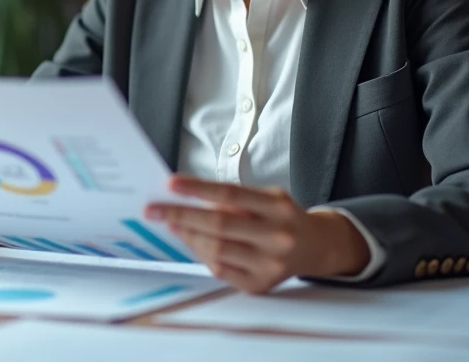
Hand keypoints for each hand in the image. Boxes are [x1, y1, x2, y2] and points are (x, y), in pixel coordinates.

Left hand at [145, 174, 369, 293]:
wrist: (315, 247)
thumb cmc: (281, 216)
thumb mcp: (267, 197)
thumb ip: (233, 199)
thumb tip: (187, 199)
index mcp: (277, 207)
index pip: (230, 195)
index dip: (197, 189)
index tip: (170, 184)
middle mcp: (277, 236)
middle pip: (219, 225)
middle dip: (180, 215)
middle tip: (152, 209)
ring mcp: (270, 264)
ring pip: (216, 249)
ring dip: (187, 236)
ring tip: (170, 223)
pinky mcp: (260, 285)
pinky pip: (220, 270)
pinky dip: (202, 254)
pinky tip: (191, 241)